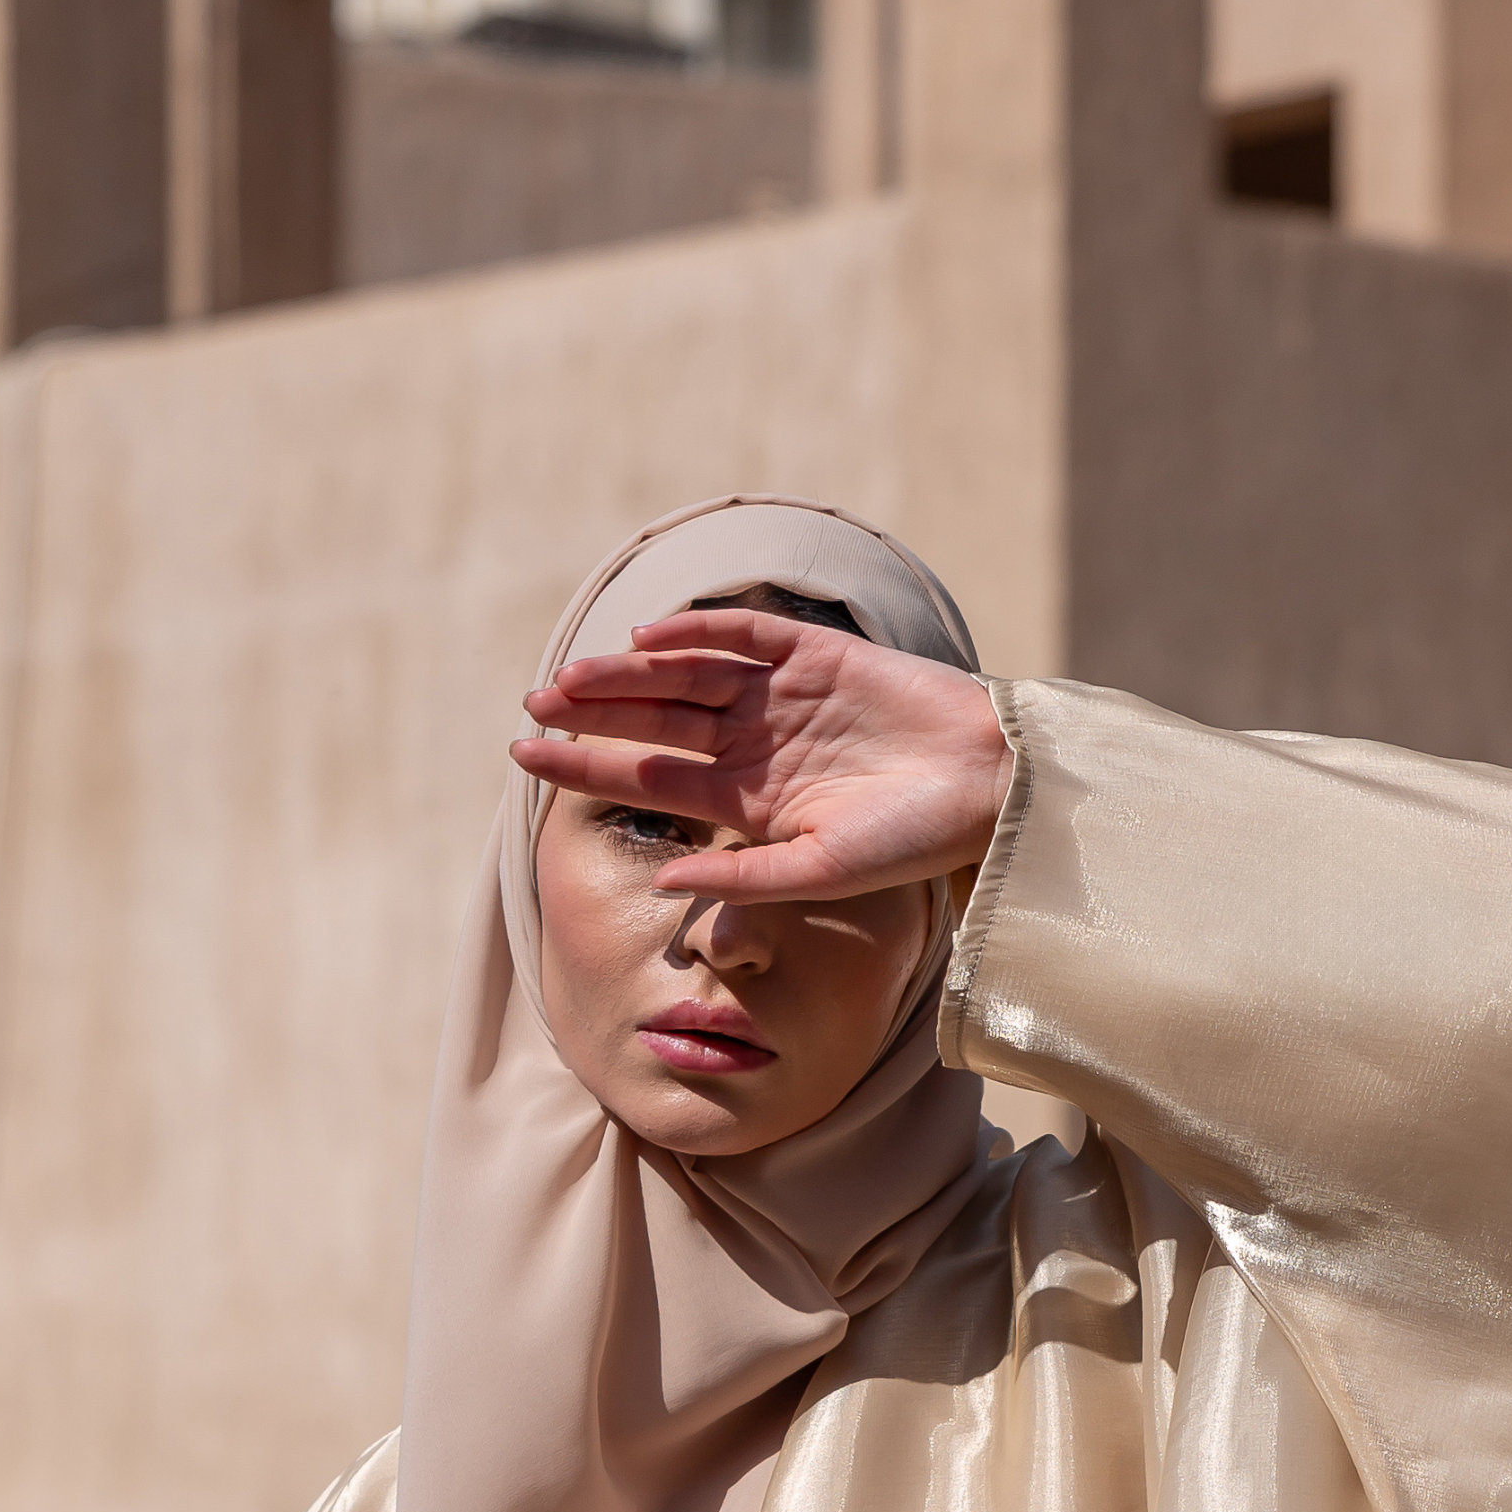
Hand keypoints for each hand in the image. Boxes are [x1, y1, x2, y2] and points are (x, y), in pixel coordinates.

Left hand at [511, 609, 1009, 901]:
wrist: (987, 786)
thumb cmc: (912, 842)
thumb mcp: (819, 873)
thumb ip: (742, 877)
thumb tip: (663, 879)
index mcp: (747, 802)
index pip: (647, 780)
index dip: (584, 767)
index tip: (524, 758)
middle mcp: (754, 745)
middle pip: (654, 723)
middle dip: (591, 714)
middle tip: (530, 704)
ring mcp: (782, 697)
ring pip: (685, 676)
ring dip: (628, 674)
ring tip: (569, 677)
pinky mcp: (817, 655)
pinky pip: (745, 638)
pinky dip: (698, 632)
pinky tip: (649, 636)